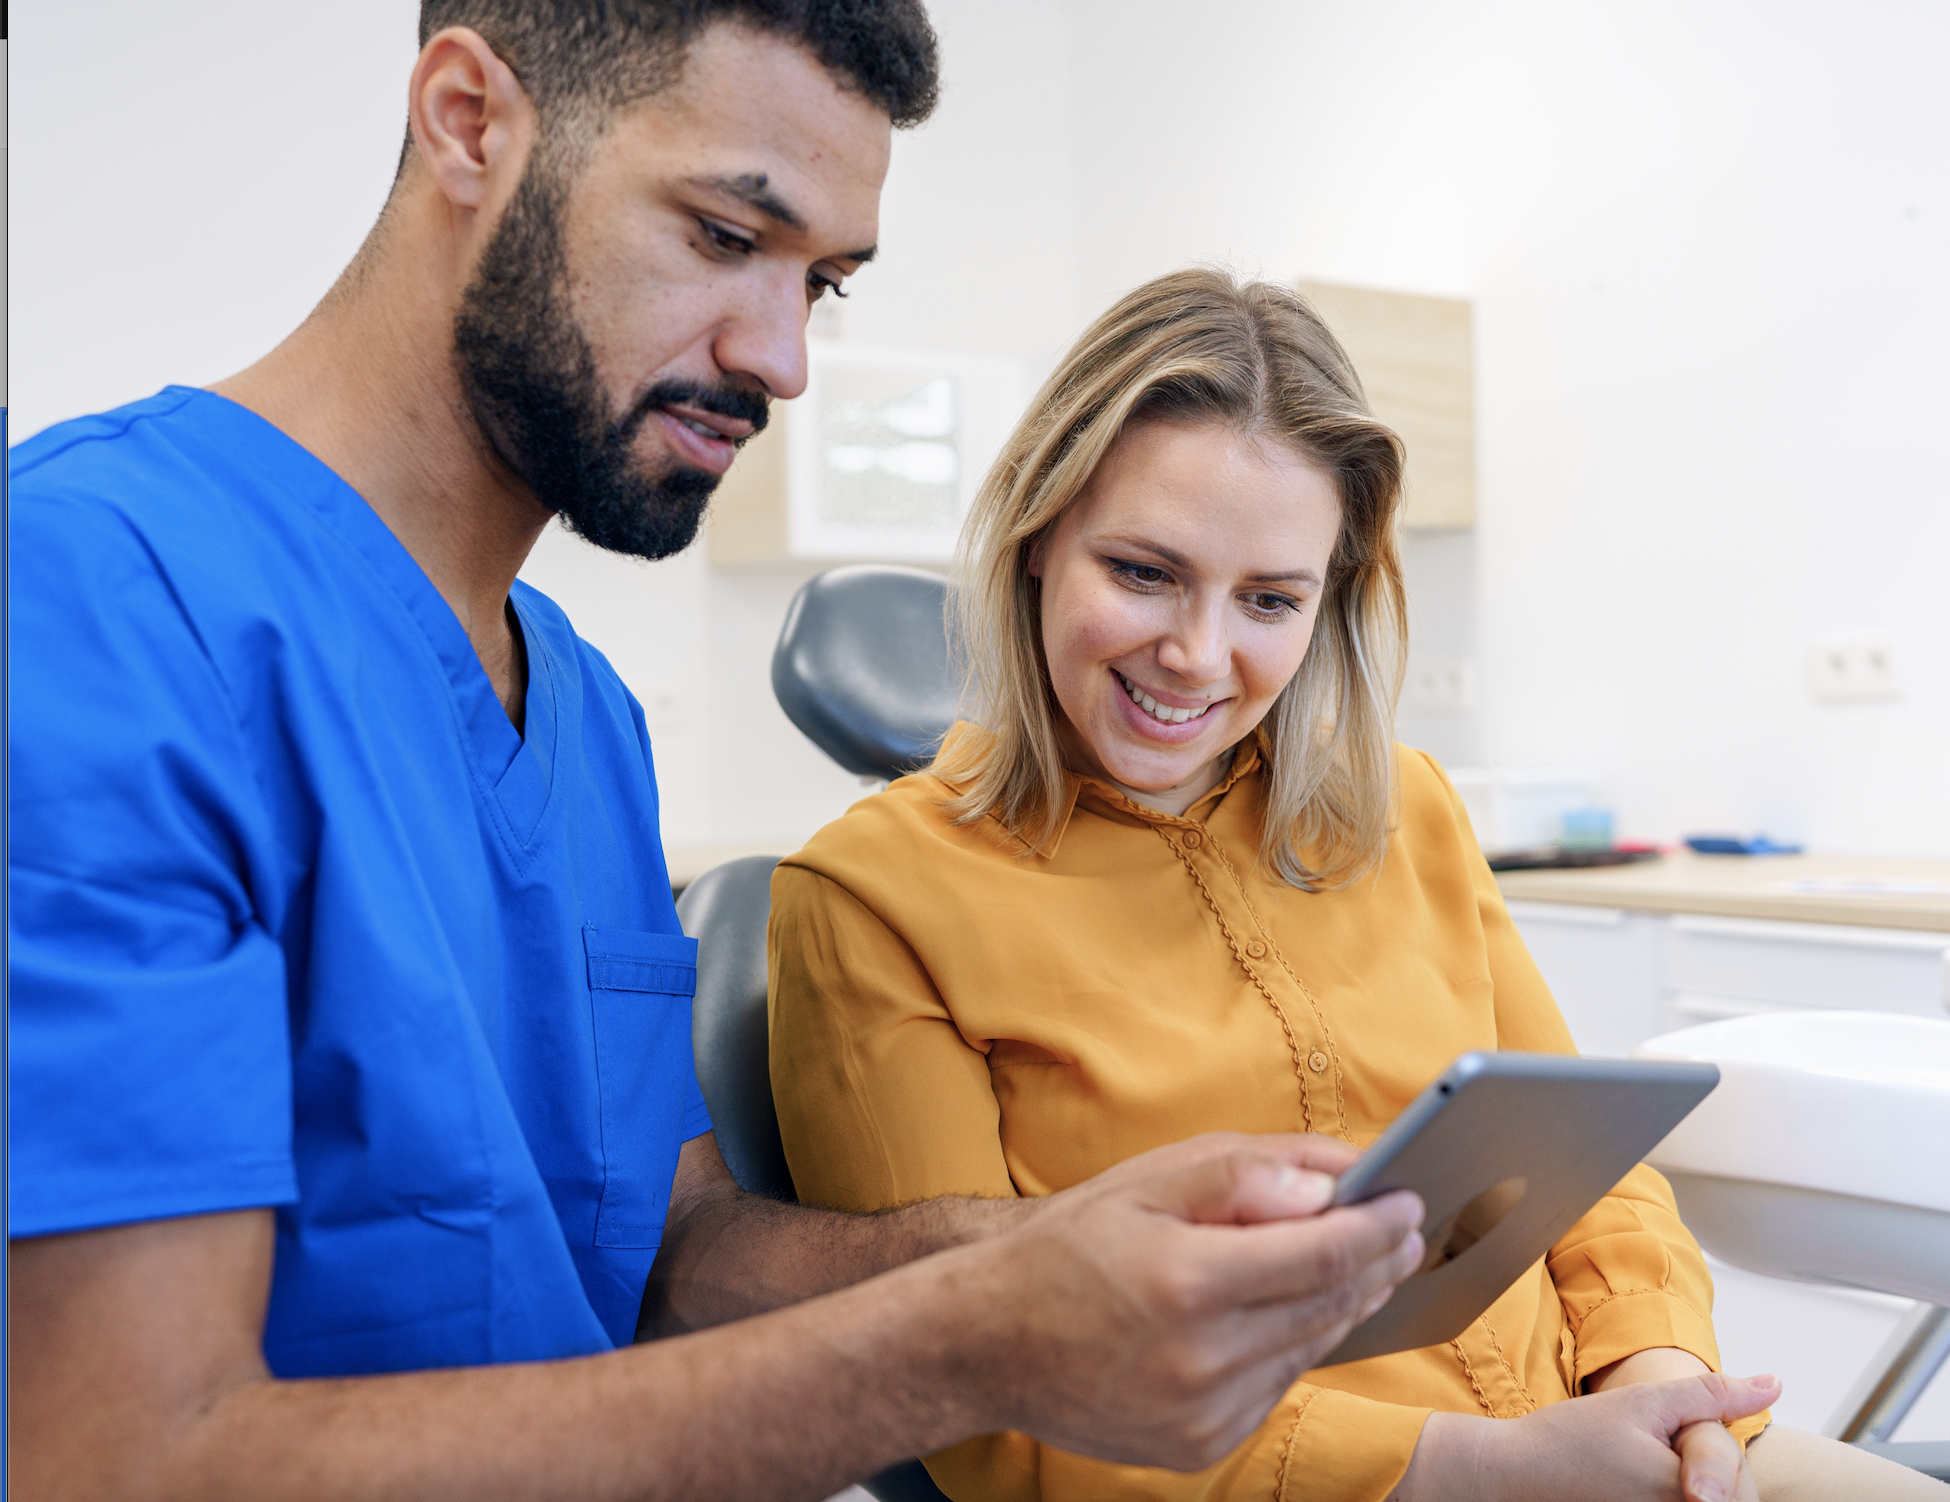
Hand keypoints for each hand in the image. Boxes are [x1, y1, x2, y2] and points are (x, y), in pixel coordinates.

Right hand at [959, 1131, 1424, 1471]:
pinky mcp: (1199, 1444)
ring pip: (1309, 1350)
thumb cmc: (1067, 1247)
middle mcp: (1202, 1357)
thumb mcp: (1145, 1181)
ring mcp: (1203, 1411)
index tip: (1410, 1201)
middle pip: (1327, 1305)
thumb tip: (1333, 1182)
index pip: (1323, 1253)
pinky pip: (1273, 1388)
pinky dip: (1292, 1346)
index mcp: (1188, 1280)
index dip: (1377, 1226)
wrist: (987, 1342)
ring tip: (1364, 1265)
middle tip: (1404, 1230)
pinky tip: (1289, 1313)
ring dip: (1343, 1304)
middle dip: (1375, 1263)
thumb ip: (1244, 1172)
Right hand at [1392, 1372, 1779, 1501]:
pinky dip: (1671, 1494)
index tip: (1679, 1447)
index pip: (1745, 1486)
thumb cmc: (1570, 1439)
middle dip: (1710, 1476)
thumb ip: (1711, 1394)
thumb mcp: (1643, 1402)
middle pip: (1729, 1497)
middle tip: (1647, 1453)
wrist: (1513, 1474)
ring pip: (1707, 1501)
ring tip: (1637, 1469)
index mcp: (1684, 1495)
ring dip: (1695, 1487)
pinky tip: (1636, 1482)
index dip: (1723, 1461)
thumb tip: (1774, 1384)